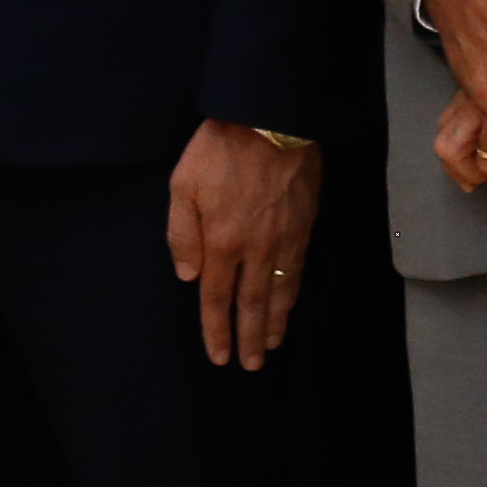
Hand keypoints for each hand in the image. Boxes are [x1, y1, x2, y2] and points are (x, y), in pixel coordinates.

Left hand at [168, 120, 320, 371]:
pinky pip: (297, 270)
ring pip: (280, 292)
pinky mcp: (304, 226)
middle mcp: (255, 249)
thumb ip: (182, 233)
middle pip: (252, 304)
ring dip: (275, 322)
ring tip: (272, 345)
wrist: (272, 120)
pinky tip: (290, 302)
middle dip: (250, 337)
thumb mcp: (182, 186)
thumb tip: (187, 275)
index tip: (219, 355)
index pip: (215, 297)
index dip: (216, 329)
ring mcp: (284, 239)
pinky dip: (293, 293)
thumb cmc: (219, 150)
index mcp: (220, 242)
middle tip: (250, 365)